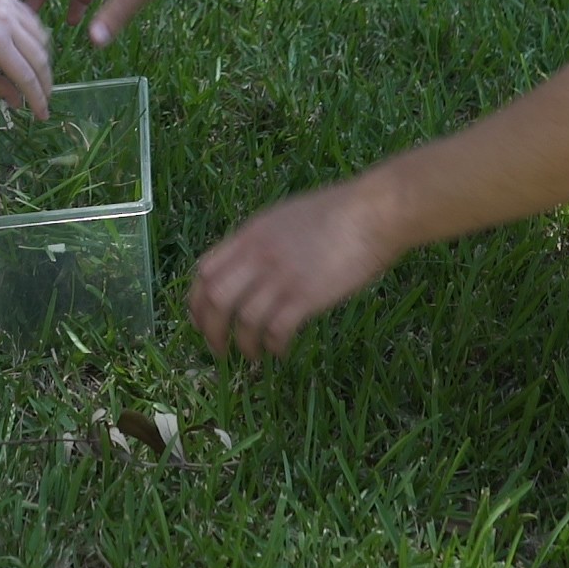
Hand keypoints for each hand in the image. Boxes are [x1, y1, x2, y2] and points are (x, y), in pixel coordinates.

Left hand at [0, 0, 55, 118]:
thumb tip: (18, 102)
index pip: (25, 75)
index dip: (36, 98)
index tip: (43, 114)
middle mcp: (9, 22)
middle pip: (39, 58)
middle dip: (45, 83)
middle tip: (45, 99)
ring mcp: (11, 7)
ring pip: (41, 39)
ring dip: (43, 62)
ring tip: (38, 79)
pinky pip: (33, 22)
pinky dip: (38, 40)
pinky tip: (32, 54)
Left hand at [186, 179, 401, 358]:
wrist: (372, 213)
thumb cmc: (336, 213)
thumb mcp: (283, 219)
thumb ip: (259, 243)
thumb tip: (246, 270)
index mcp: (249, 235)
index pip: (204, 272)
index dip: (197, 302)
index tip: (201, 321)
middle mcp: (257, 255)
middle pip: (215, 299)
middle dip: (211, 330)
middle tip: (219, 349)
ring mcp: (280, 276)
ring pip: (243, 320)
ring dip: (244, 344)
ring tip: (254, 355)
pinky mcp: (305, 295)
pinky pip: (276, 330)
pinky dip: (274, 346)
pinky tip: (281, 351)